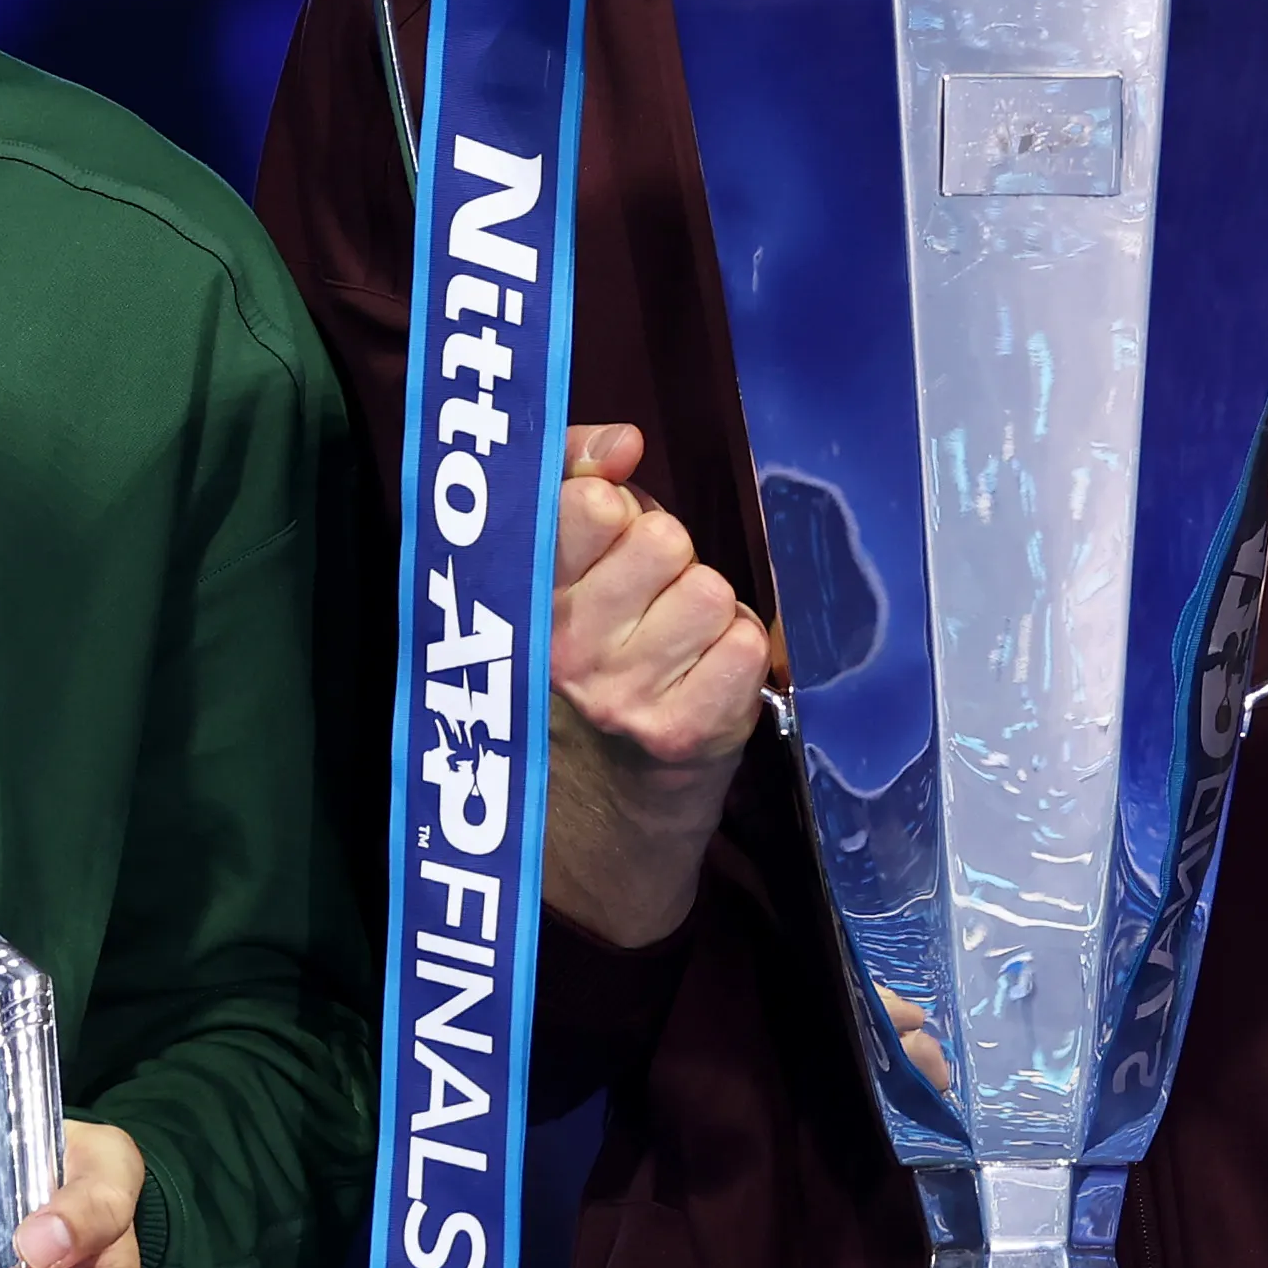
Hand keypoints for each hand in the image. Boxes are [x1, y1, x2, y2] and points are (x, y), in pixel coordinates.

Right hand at [542, 422, 770, 947]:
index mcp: (521, 598)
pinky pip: (746, 646)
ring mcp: (623, 696)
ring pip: (710, 590)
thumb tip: (623, 443)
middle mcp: (564, 649)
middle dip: (664, 562)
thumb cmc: (577, 670)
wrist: (591, 823)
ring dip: (704, 612)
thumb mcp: (547, 571)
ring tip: (671, 648)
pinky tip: (700, 682)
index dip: (613, 514)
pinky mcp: (687, 735)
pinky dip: (736, 658)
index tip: (601, 545)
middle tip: (640, 608)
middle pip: (663, 539)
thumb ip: (570, 476)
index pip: (588, 505)